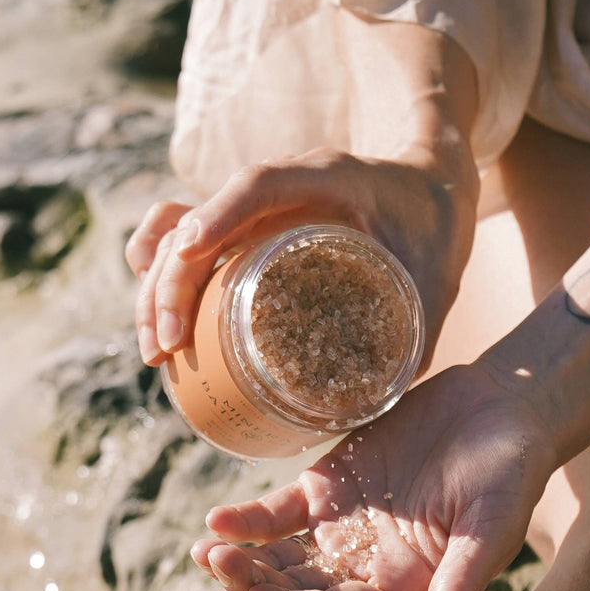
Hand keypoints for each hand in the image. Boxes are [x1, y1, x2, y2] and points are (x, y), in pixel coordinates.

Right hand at [126, 143, 478, 367]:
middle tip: (169, 347)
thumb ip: (414, 341)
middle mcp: (282, 187)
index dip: (221, 213)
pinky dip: (159, 268)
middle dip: (172, 281)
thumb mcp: (435, 285)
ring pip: (180, 230)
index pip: (262, 183)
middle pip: (202, 218)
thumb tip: (371, 410)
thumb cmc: (433, 238)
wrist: (431, 193)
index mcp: (331, 180)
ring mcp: (255, 210)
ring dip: (155, 284)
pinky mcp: (244, 230)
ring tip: (157, 349)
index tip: (190, 254)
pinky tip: (155, 317)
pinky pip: (184, 237)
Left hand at [191, 361, 554, 590]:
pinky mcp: (327, 485)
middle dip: (254, 585)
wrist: (502, 407)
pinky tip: (218, 518)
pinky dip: (247, 518)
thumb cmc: (510, 474)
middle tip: (219, 564)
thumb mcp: (489, 530)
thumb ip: (459, 589)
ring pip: (278, 557)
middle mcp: (363, 568)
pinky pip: (276, 511)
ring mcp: (340, 527)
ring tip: (207, 551)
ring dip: (241, 559)